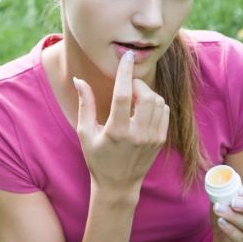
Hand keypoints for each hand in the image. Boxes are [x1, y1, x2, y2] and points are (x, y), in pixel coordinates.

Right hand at [72, 50, 169, 192]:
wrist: (118, 185)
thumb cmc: (97, 158)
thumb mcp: (85, 132)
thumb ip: (85, 104)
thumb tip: (79, 80)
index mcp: (116, 131)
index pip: (123, 94)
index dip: (124, 72)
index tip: (125, 56)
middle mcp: (137, 134)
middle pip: (145, 95)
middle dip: (136, 83)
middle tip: (126, 86)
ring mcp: (152, 138)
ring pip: (158, 101)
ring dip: (146, 92)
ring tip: (134, 97)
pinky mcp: (160, 140)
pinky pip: (164, 111)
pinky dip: (155, 103)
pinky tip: (143, 108)